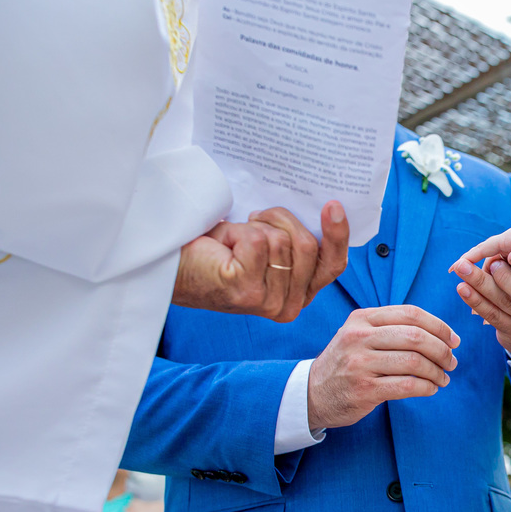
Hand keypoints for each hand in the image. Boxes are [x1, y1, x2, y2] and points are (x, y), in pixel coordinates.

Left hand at [173, 201, 348, 321]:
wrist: (173, 262)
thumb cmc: (218, 250)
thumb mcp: (268, 244)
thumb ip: (296, 241)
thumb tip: (327, 210)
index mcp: (299, 295)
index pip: (332, 265)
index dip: (337, 235)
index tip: (333, 206)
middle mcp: (289, 305)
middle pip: (310, 246)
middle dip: (282, 220)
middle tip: (254, 220)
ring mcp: (269, 302)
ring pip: (283, 241)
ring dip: (256, 227)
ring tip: (235, 238)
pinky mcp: (247, 290)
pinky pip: (259, 241)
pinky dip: (239, 233)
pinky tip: (225, 246)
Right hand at [307, 305, 460, 430]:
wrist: (312, 393)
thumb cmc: (346, 362)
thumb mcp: (359, 334)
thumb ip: (392, 328)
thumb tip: (441, 334)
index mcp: (362, 318)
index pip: (411, 314)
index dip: (439, 326)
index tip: (454, 340)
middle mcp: (359, 337)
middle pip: (416, 337)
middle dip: (442, 350)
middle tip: (452, 362)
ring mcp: (360, 364)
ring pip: (414, 362)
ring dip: (437, 372)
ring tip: (443, 378)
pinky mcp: (364, 389)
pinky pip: (407, 386)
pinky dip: (426, 387)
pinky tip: (430, 389)